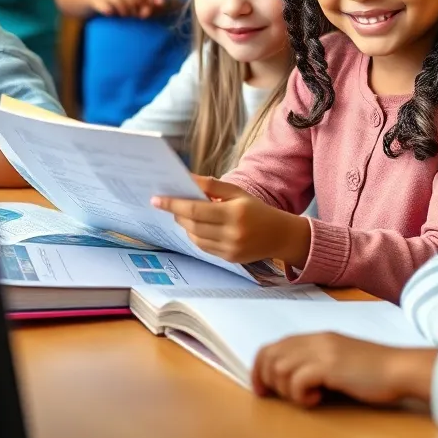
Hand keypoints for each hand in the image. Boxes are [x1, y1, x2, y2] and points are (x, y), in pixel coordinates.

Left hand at [151, 175, 310, 264]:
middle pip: (192, 225)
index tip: (156, 199)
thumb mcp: (237, 193)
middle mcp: (232, 233)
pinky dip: (195, 236)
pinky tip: (196, 227)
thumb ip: (212, 185)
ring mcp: (230, 249)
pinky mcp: (229, 258)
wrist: (280, 236)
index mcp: (234, 213)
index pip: (195, 210)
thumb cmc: (257, 210)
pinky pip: (204, 247)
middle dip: (177, 214)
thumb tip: (187, 179)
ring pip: (195, 238)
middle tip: (168, 204)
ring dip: (185, 226)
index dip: (173, 204)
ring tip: (183, 215)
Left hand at [252, 333, 435, 407]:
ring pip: (280, 367)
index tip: (262, 389)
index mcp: (317, 338)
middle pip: (271, 355)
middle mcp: (316, 340)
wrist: (399, 369)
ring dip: (287, 389)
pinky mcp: (330, 366)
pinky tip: (317, 400)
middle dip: (268, 380)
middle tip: (281, 397)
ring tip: (306, 397)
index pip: (274, 346)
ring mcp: (322, 351)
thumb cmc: (374, 371)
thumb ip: (317, 362)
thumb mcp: (340, 361)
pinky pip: (298, 380)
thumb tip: (291, 380)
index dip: (260, 368)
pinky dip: (301, 395)